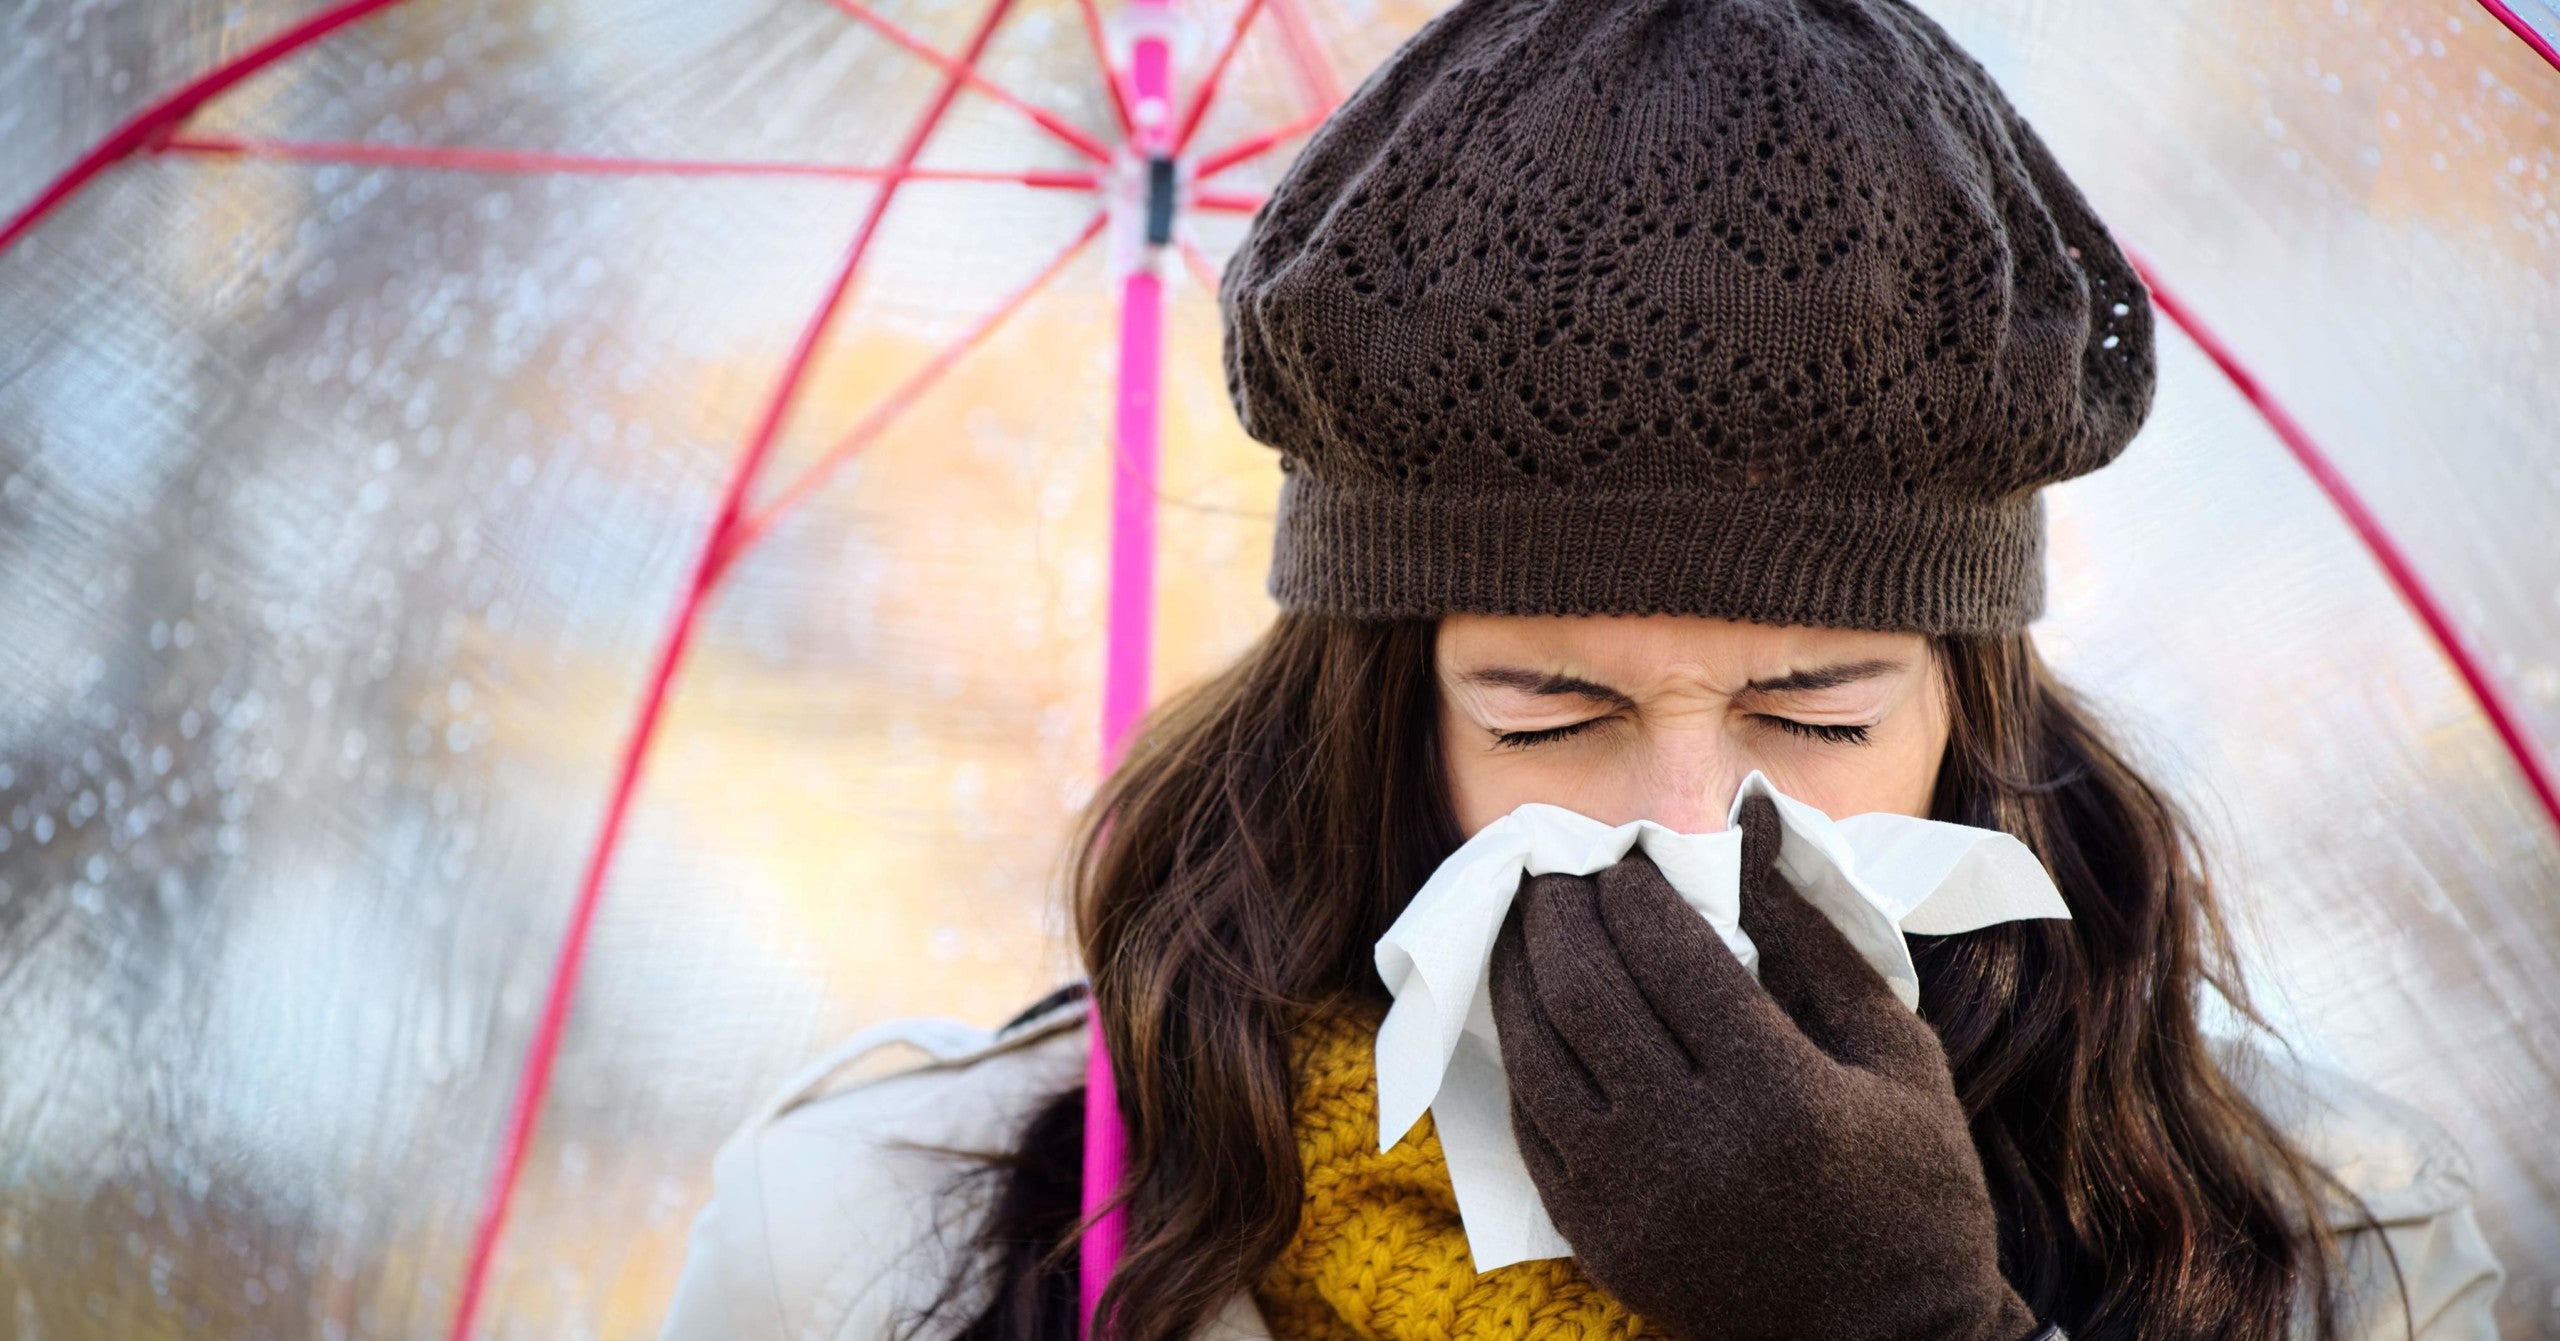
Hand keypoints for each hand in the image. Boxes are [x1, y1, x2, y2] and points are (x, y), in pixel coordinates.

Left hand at [1487, 793, 2043, 1340]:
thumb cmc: (1913, 1183)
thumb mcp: (1895, 1050)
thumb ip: (1814, 934)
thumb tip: (1752, 823)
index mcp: (1780, 1093)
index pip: (1669, 953)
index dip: (1633, 889)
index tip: (1625, 854)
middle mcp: (1694, 1147)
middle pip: (1588, 993)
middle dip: (1560, 912)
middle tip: (1556, 869)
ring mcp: (1636, 1201)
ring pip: (1537, 1056)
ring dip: (1520, 974)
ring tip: (1528, 923)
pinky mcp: (1601, 1241)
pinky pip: (1532, 1127)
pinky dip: (1523, 1057)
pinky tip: (1529, 1013)